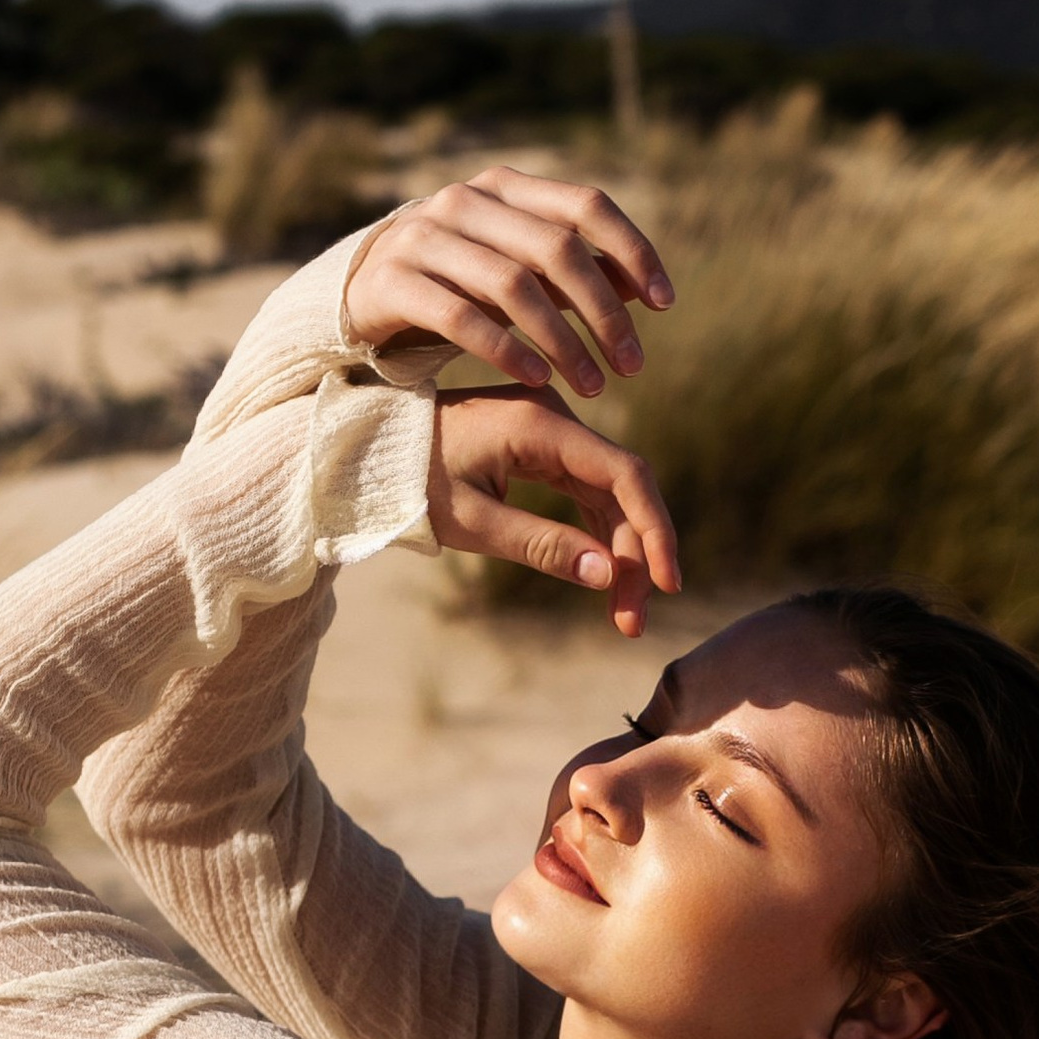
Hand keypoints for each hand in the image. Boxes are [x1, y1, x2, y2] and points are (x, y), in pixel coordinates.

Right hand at [344, 168, 670, 403]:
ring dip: (563, 341)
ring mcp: (423, 237)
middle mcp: (463, 201)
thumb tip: (647, 289)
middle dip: (603, 312)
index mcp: (505, 186)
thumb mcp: (518, 269)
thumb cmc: (457, 281)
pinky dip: (506, 350)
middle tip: (634, 366)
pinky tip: (539, 380)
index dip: (632, 250)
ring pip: (512, 286)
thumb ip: (575, 273)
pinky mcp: (392, 282)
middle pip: (555, 250)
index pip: (585, 205)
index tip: (665, 303)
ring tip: (594, 386)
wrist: (360, 292)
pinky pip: (459, 317)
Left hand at [424, 390, 680, 638]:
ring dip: (620, 553)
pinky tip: (604, 578)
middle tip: (632, 621)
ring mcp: (552, 429)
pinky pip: (587, 492)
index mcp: (540, 425)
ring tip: (622, 614)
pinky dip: (598, 535)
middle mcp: (555, 417)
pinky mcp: (543, 445)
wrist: (371, 449)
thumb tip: (606, 576)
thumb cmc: (412, 482)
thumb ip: (542, 546)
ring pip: (610, 496)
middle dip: (635, 557)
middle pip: (623, 490)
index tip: (667, 583)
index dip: (654, 531)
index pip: (625, 475)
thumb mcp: (473, 522)